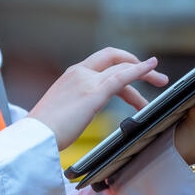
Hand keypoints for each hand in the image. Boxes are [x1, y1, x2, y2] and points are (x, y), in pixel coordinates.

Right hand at [28, 47, 168, 150]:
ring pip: (122, 67)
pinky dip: (139, 70)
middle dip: (135, 63)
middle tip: (155, 76)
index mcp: (71, 75)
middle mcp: (79, 72)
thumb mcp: (61, 110)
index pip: (101, 63)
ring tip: (160, 81)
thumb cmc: (44, 131)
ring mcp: (86, 80)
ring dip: (144, 72)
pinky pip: (122, 76)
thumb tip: (80, 114)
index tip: (134, 76)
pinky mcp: (94, 92)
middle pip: (114, 57)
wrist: (34, 136)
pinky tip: (151, 68)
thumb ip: (74, 105)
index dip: (121, 66)